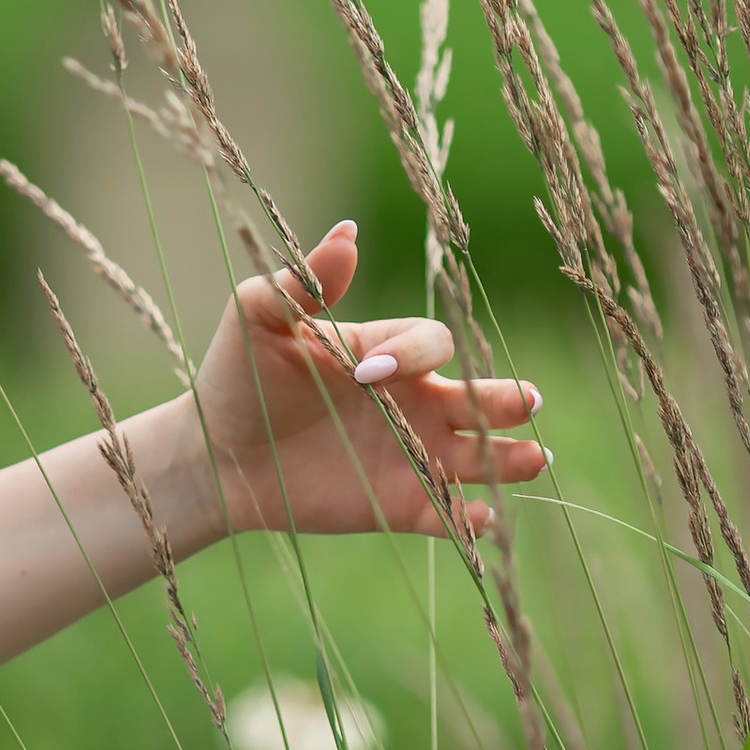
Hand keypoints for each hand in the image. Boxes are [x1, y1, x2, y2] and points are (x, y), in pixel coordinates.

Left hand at [162, 222, 547, 542]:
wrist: (214, 455)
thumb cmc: (238, 377)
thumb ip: (307, 283)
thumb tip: (348, 232)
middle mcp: (413, 402)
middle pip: (484, 397)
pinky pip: (448, 514)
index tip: (364, 373)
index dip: (412, 355)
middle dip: (509, 398)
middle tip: (528, 399)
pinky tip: (479, 517)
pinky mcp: (399, 505)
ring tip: (535, 456)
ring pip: (482, 455)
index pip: (433, 345)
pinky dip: (469, 518)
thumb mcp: (262, 319)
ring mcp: (412, 455)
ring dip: (512, 457)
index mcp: (388, 353)